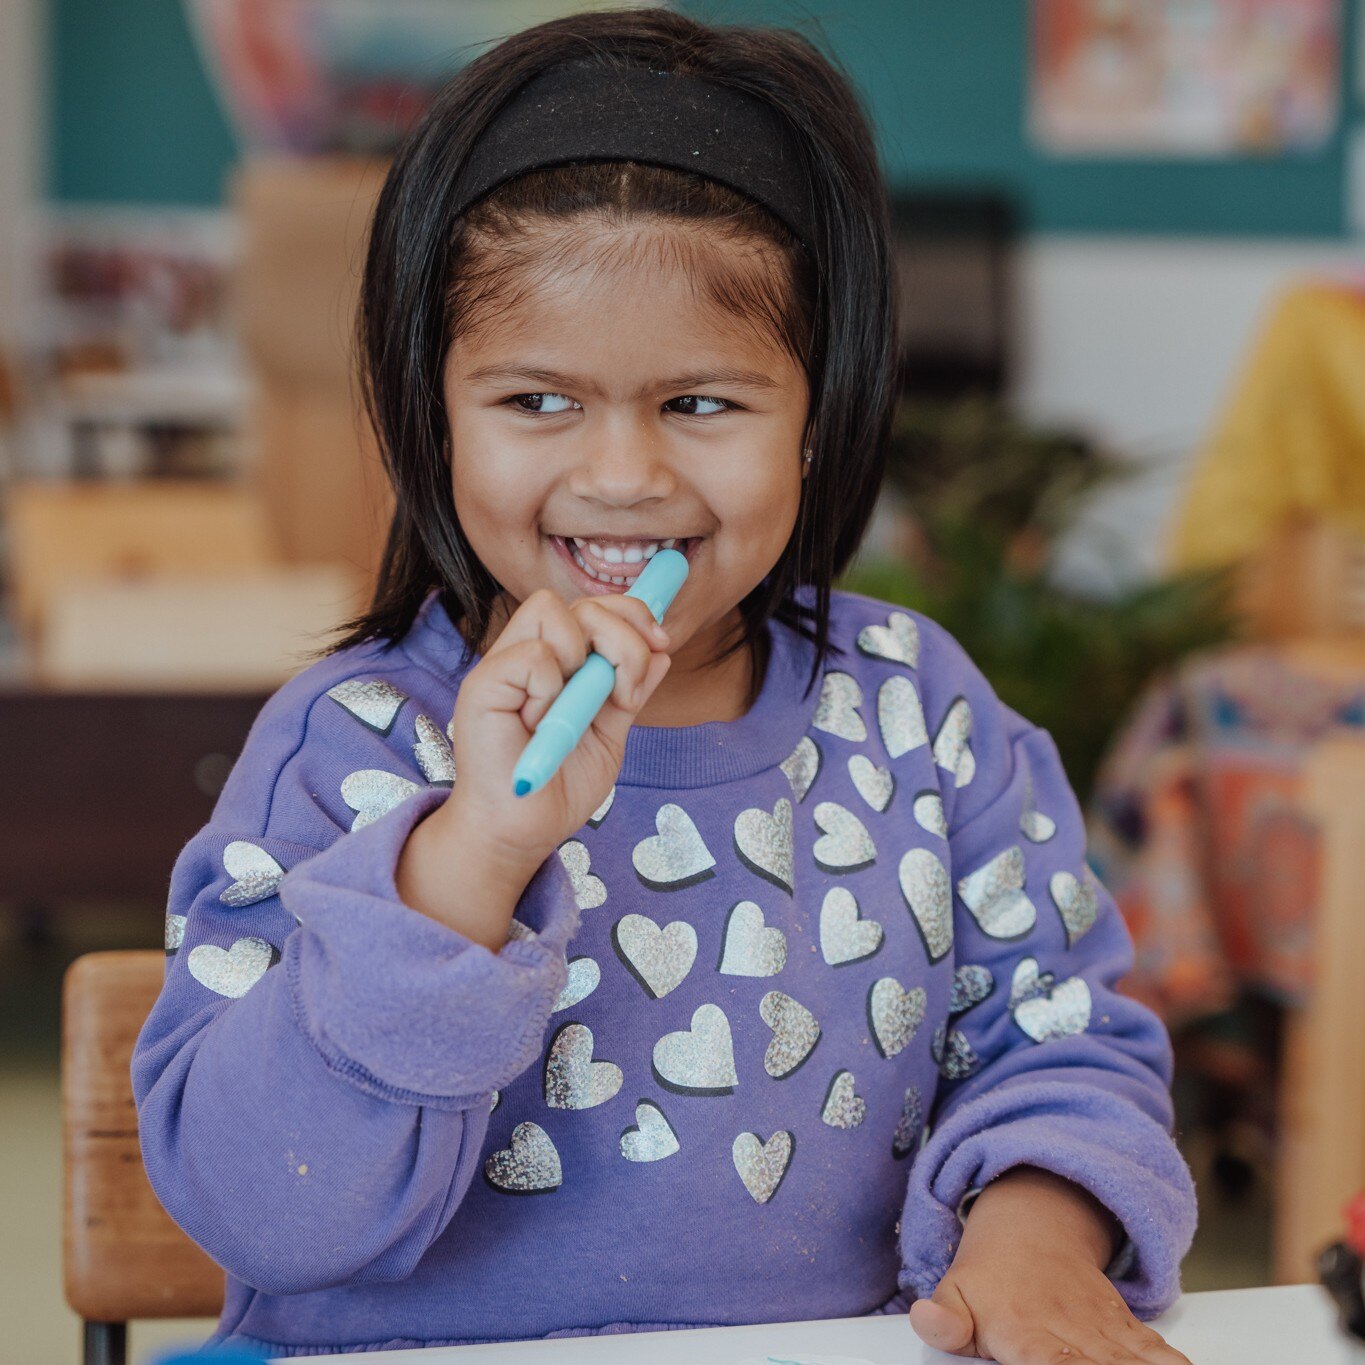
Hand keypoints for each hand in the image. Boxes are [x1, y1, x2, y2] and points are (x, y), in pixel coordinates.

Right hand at [442, 586, 670, 872]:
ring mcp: (501, 666)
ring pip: (550, 608)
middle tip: (626, 691)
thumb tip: (661, 650)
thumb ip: (630, 692)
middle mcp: (527, 654)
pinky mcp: (482, 685)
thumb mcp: (609, 735)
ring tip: (576, 710)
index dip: (632, 614)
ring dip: (584, 657)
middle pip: (580, 601)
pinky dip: (551, 687)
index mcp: (557, 662)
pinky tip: (542, 723)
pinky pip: (533, 655)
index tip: (661, 645)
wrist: (520, 834)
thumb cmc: (557, 788)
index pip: (594, 606)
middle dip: (624, 636)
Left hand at [908, 1168, 1190, 1362]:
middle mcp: (1071, 1333)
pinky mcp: (1126, 1328)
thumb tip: (926, 1320)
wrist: (1031, 1229)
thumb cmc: (990, 1276)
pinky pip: (1158, 1351)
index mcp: (1026, 1335)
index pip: (1052, 1364)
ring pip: (1137, 1362)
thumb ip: (944, 1320)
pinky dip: (1171, 1364)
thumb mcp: (956, 1292)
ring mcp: (1103, 1330)